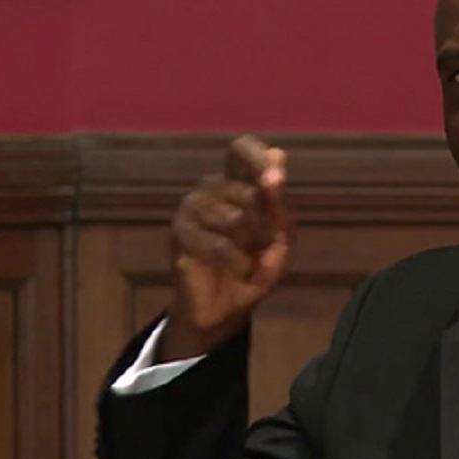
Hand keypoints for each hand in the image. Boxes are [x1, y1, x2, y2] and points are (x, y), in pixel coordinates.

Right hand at [159, 135, 293, 361]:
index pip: (242, 149)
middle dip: (267, 227)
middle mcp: (211, 187)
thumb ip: (279, 210)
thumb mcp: (280, 242)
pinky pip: (221, 244)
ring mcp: (192, 207)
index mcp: (237, 181)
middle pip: (250, 192)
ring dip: (253, 246)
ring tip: (247, 260)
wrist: (224, 310)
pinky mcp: (179, 233)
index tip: (278, 181)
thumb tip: (274, 177)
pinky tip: (237, 270)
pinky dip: (239, 263)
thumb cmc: (254, 268)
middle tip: (263, 249)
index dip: (260, 158)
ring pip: (237, 218)